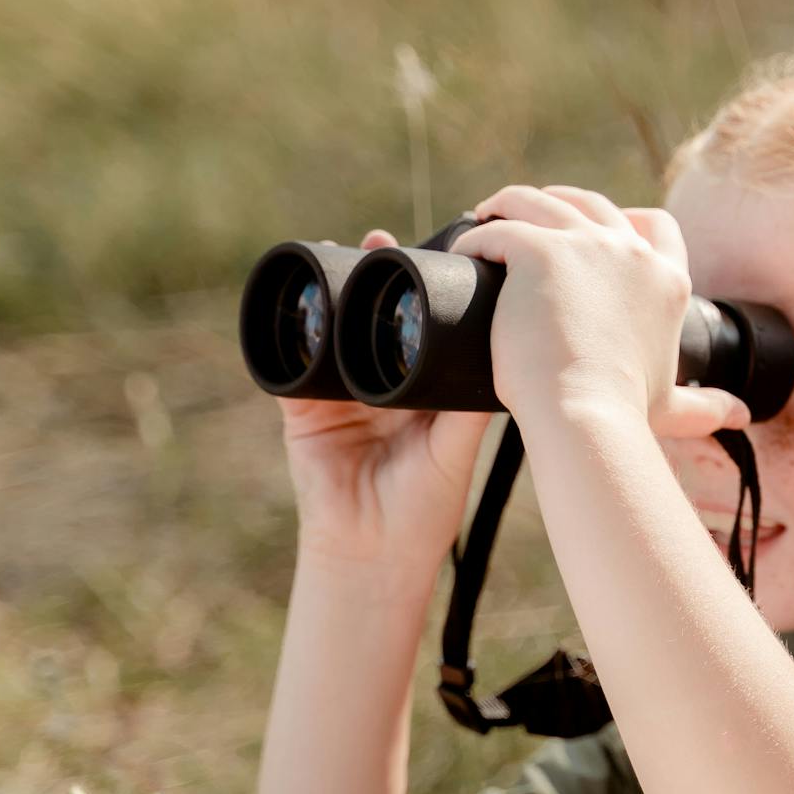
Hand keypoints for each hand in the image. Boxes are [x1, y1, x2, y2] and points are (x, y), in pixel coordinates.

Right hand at [277, 231, 491, 578]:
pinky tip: (296, 301)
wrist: (376, 552)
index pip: (417, 327)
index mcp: (418, 389)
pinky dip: (289, 331)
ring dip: (331, 290)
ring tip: (340, 250)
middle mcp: (377, 383)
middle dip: (372, 277)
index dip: (422, 291)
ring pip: (329, 330)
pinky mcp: (302, 410)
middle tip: (380, 240)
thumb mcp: (457, 446)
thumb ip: (471, 403)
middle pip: (369, 318)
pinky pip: (288, 364)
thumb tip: (504, 350)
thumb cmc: (426, 507)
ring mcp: (336, 393)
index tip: (434, 256)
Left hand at [458, 187, 750, 442]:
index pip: (656, 226)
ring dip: (509, 206)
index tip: (589, 232)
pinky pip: (498, 227)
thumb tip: (742, 416)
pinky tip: (461, 252)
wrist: (586, 416)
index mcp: (667, 280)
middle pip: (593, 203)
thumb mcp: (672, 404)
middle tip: (525, 220)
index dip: (623, 221)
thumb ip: (707, 407)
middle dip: (559, 202)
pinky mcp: (537, 250)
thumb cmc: (625, 415)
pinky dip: (476, 238)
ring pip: (539, 201)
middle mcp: (633, 252)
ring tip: (483, 222)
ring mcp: (586, 245)